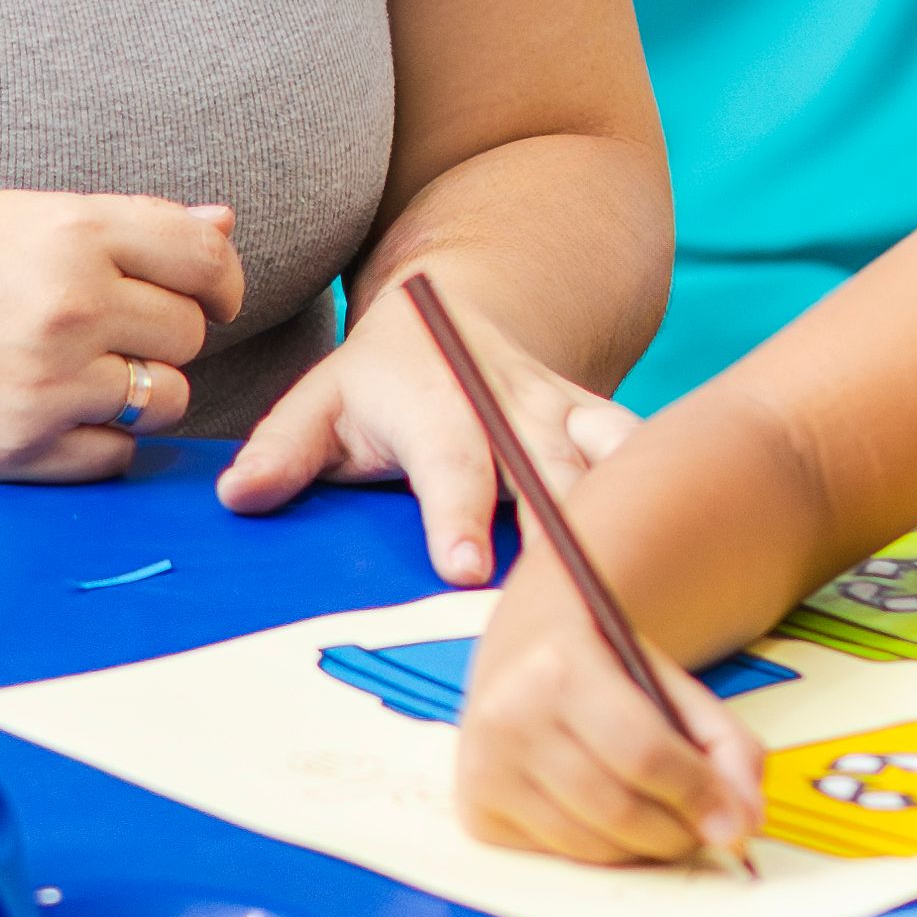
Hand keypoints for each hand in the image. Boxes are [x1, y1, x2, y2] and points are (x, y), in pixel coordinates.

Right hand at [0, 193, 248, 479]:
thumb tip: (224, 226)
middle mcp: (71, 305)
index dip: (222, 280)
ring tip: (82, 372)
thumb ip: (128, 223)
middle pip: (190, 333)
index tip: (212, 296)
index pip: (205, 258)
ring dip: (141, 391)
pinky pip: (118, 453)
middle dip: (164, 334)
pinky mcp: (28, 446)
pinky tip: (54, 411)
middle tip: (108, 331)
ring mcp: (51, 381)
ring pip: (167, 398)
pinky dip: (99, 439)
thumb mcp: (22, 216)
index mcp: (73, 233)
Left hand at [218, 274, 640, 584]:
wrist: (460, 312)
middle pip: (546, 470)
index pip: (452, 463)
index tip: (468, 572)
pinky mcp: (606, 427)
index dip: (461, 517)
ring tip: (625, 586)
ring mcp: (569, 413)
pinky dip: (665, 503)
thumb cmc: (382, 379)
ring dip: (623, 517)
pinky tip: (674, 564)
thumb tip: (241, 496)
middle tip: (564, 604)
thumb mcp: (321, 400)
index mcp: (437, 400)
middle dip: (557, 533)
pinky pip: (648, 462)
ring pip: (610, 462)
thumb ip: (283, 450)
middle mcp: (512, 404)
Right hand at [452, 550, 759, 865]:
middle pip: (618, 809)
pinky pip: (558, 857)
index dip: (699, 796)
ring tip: (663, 824)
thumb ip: (725, 746)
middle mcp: (508, 716)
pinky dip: (600, 852)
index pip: (643, 752)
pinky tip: (608, 820)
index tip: (738, 825)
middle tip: (704, 829)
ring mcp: (483, 768)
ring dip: (644, 849)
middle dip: (678, 832)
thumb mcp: (672, 685)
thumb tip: (744, 823)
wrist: (522, 654)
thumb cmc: (605, 671)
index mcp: (560, 668)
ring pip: (590, 845)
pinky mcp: (475, 810)